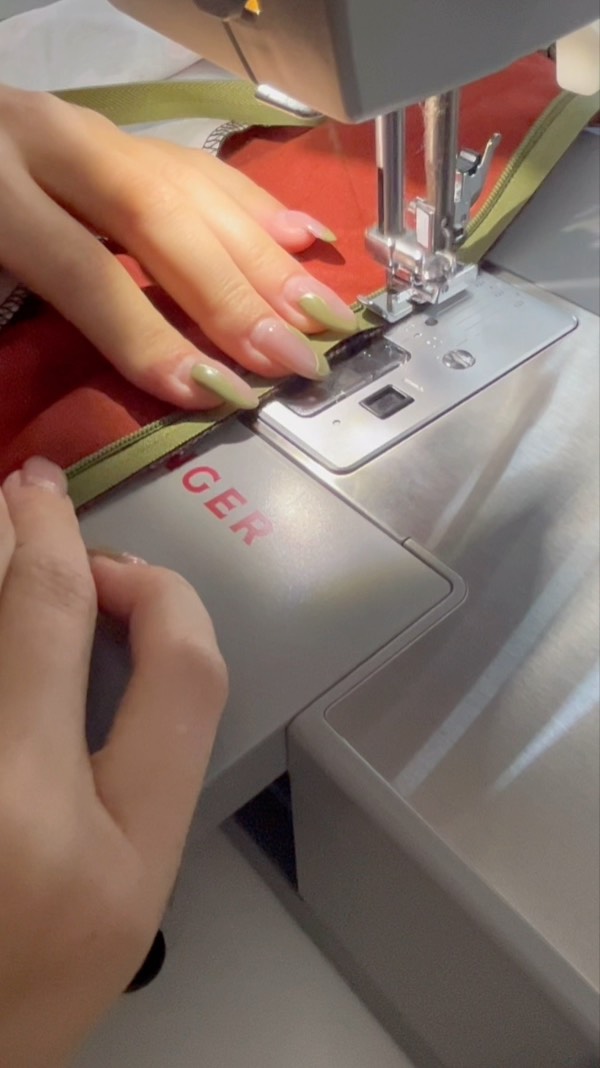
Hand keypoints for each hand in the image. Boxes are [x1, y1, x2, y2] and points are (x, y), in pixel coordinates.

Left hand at [0, 84, 355, 409]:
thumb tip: (143, 375)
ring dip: (264, 256)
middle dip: (235, 293)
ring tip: (315, 312)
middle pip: (159, 217)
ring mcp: (93, 129)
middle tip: (295, 356)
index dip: (151, 337)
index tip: (214, 391)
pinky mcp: (120, 132)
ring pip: (192, 186)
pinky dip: (256, 205)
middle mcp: (54, 143)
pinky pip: (198, 165)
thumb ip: (38, 306)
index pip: (88, 272)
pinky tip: (302, 235)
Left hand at [0, 457, 227, 1066]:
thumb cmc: (31, 985)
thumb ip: (145, 757)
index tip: (124, 572)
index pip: (183, 674)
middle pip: (40, 612)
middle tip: (34, 488)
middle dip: (40, 530)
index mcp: (119, 858)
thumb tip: (112, 621)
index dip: (161, 596)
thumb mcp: (131, 888)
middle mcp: (17, 812)